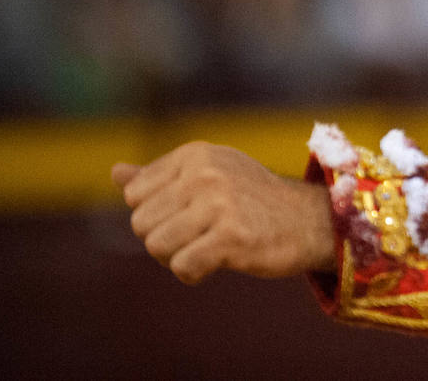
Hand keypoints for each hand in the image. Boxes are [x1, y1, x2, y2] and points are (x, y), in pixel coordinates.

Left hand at [112, 142, 336, 283]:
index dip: (157, 213)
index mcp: (196, 154)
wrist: (311, 220)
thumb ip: (161, 177)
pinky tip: (217, 262)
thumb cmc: (253, 200)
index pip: (135, 194)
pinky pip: (182, 267)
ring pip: (156, 246)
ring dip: (178, 257)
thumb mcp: (210, 175)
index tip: (190, 213)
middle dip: (165, 239)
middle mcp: (205, 173)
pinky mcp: (232, 236)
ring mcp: (219, 203)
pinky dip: (193, 273)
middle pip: (141, 224)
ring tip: (209, 247)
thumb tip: (115, 173)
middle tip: (201, 235)